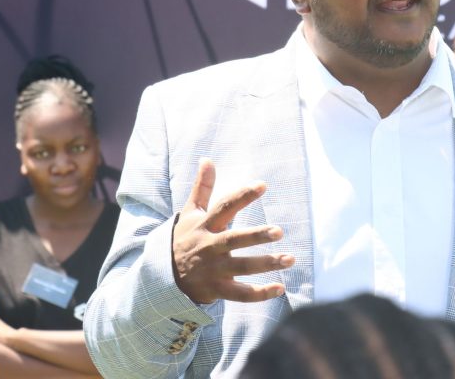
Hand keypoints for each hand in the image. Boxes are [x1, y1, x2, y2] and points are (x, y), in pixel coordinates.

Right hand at [172, 159, 294, 303]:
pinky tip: (280, 288)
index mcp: (206, 226)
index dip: (242, 196)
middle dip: (256, 236)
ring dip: (267, 263)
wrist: (164, 274)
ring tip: (290, 258)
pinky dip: (260, 294)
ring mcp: (214, 270)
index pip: (225, 207)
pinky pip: (240, 294)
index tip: (262, 185)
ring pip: (243, 267)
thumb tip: (207, 159)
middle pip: (235, 240)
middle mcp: (211, 247)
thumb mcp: (190, 212)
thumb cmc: (185, 238)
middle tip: (279, 231)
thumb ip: (202, 187)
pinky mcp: (218, 289)